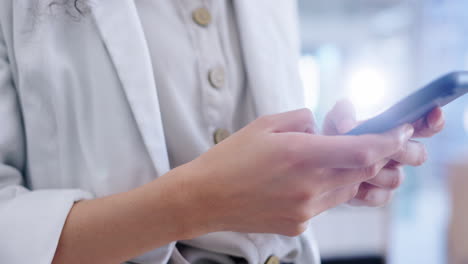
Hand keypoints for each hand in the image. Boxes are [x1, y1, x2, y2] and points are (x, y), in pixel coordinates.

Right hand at [174, 109, 413, 236]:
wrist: (204, 198)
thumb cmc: (229, 159)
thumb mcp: (264, 124)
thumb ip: (302, 119)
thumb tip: (321, 126)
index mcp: (300, 154)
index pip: (363, 150)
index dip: (389, 141)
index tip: (400, 132)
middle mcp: (309, 186)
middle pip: (361, 171)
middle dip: (370, 155)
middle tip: (358, 142)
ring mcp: (305, 210)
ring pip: (345, 189)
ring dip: (345, 173)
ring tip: (317, 162)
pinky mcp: (298, 225)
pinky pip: (324, 205)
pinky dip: (323, 190)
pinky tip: (296, 183)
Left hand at [323, 100, 444, 206]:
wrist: (319, 163)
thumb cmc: (332, 136)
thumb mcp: (334, 119)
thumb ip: (342, 114)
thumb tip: (347, 126)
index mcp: (396, 131)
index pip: (426, 126)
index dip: (433, 121)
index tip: (433, 113)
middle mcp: (399, 154)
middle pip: (418, 155)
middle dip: (400, 151)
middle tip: (380, 148)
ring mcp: (391, 176)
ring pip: (396, 178)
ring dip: (373, 172)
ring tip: (348, 167)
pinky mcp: (378, 196)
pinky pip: (380, 197)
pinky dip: (363, 190)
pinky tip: (347, 184)